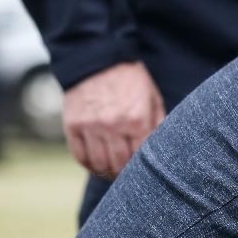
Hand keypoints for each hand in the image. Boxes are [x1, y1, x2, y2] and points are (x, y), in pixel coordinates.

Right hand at [62, 61, 165, 179]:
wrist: (98, 59)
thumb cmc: (131, 81)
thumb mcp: (153, 99)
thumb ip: (159, 125)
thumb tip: (165, 149)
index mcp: (137, 120)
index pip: (141, 158)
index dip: (143, 171)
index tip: (145, 175)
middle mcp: (113, 125)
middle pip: (119, 165)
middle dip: (125, 176)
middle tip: (128, 178)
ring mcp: (90, 126)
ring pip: (99, 164)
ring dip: (107, 173)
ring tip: (113, 173)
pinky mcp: (72, 125)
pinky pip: (79, 155)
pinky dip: (88, 165)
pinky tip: (96, 165)